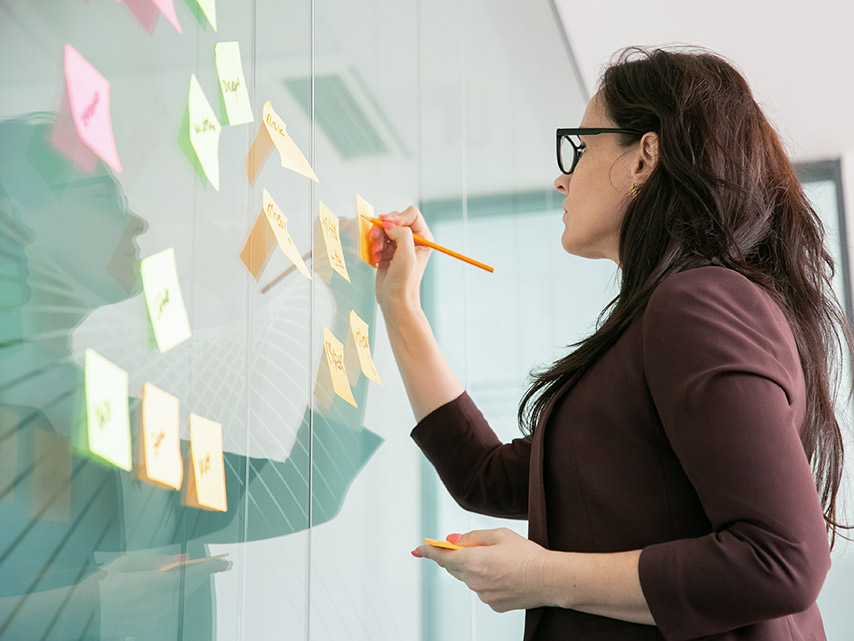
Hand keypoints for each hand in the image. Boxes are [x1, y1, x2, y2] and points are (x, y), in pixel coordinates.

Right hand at [94, 553, 231, 636]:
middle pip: (188, 589)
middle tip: (223, 565)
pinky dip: (178, 597)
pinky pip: (168, 609)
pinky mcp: (145, 627)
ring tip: (206, 572)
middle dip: (206, 575)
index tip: (224, 562)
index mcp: (148, 585)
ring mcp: (150, 618)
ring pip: (180, 600)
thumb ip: (156, 561)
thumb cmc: (101, 584)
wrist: (78, 614)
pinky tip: (183, 588)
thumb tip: (182, 560)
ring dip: (194, 586)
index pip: (188, 576)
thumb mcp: (126, 563)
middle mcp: (153, 605)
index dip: (208, 569)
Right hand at [370, 206, 433, 313]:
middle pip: (394, 219)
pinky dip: (373, 246)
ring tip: (376, 251)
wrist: (394, 300)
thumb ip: (401, 233)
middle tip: (375, 238)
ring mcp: (399, 244)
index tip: (386, 225)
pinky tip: (376, 258)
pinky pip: (377, 239)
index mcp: (423, 238)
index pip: (411, 214)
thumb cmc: (404, 282)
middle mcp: (412, 239)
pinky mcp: (388, 251)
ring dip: (376, 238)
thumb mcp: (407, 254)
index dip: (397, 217)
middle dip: (383, 228)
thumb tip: (388, 224)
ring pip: (383, 229)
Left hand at [413, 528, 553, 612]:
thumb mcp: (499, 535)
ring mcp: (483, 595)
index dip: (429, 551)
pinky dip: (487, 581)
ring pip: (470, 579)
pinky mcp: (493, 604)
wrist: (549, 579)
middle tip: (472, 547)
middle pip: (455, 568)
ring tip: (500, 561)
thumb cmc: (528, 557)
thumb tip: (455, 541)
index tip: (420, 549)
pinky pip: (482, 590)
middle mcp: (474, 582)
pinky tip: (504, 574)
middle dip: (459, 557)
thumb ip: (472, 537)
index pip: (442, 557)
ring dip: (476, 569)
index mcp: (473, 561)